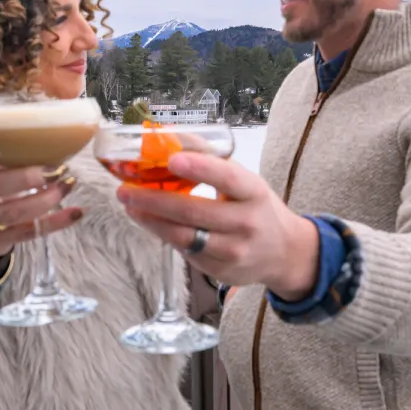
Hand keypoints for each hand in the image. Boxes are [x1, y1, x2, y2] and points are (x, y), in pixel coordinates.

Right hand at [0, 131, 82, 258]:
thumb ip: (6, 147)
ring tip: (67, 183)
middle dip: (24, 178)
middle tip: (55, 168)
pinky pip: (30, 231)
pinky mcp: (1, 239)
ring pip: (10, 213)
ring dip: (43, 199)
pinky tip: (77, 211)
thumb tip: (54, 124)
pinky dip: (56, 222)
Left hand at [115, 152, 319, 299]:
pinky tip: (150, 222)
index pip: (227, 178)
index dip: (200, 168)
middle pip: (194, 212)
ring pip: (184, 237)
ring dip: (151, 221)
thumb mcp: (246, 180)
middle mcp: (246, 223)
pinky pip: (186, 252)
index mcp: (254, 192)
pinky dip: (164, 235)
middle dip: (154, 200)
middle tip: (125, 190)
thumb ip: (211, 161)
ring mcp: (233, 251)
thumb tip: (170, 138)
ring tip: (129, 206)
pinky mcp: (221, 271)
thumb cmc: (256, 207)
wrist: (284, 252)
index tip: (172, 159)